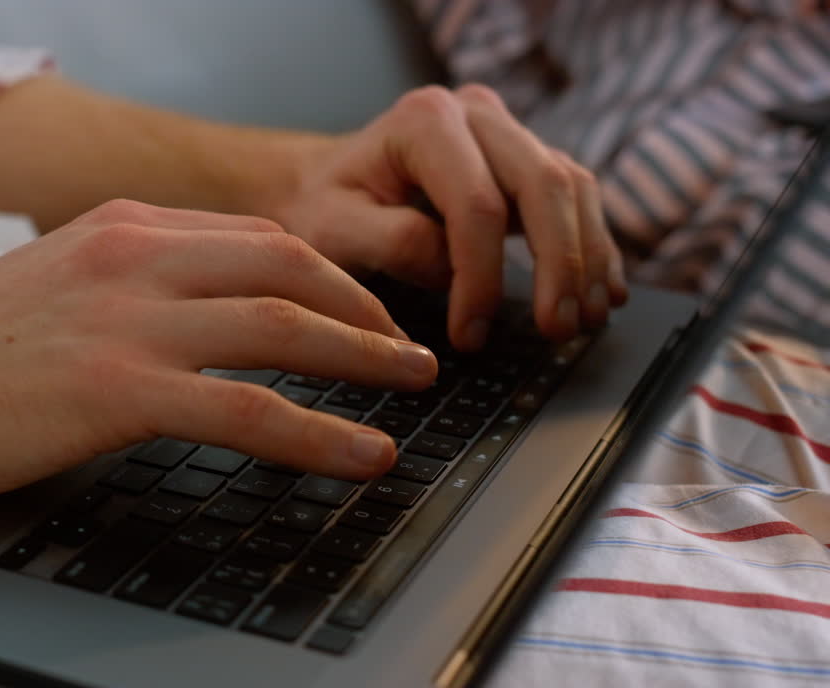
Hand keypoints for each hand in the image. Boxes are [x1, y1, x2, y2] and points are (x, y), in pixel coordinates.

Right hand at [0, 200, 436, 505]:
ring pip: (285, 325)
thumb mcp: (50, 288)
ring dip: (365, 358)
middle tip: (408, 347)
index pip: (254, 235)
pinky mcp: (117, 388)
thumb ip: (125, 284)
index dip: (325, 273)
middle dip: (364, 306)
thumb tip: (192, 309)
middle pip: (289, 263)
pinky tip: (362, 452)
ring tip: (412, 387)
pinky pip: (249, 407)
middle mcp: (134, 258)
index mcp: (120, 230)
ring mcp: (129, 320)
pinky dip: (320, 432)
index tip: (360, 307)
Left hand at [273, 84, 628, 350]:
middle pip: (542, 185)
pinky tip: (603, 291)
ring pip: (572, 188)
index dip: (482, 275)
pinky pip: (576, 198)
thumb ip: (390, 243)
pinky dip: (593, 246)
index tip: (470, 334)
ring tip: (586, 320)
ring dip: (586, 258)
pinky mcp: (526, 160)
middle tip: (557, 329)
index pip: (476, 203)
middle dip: (559, 265)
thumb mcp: (333, 229)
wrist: (323, 186)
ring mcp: (507, 132)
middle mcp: (476, 113)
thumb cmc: (325, 208)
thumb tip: (452, 270)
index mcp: (425, 120)